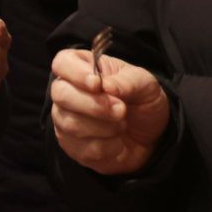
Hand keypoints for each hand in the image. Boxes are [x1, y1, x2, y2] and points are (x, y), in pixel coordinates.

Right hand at [49, 45, 169, 175]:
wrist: (151, 136)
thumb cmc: (142, 101)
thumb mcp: (145, 85)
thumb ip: (128, 82)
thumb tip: (106, 86)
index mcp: (82, 67)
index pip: (62, 62)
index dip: (75, 73)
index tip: (96, 84)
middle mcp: (67, 92)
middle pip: (60, 94)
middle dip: (93, 105)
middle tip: (121, 109)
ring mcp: (65, 120)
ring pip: (70, 124)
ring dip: (104, 127)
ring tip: (122, 123)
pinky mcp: (71, 146)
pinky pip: (82, 148)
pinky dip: (107, 146)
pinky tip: (117, 140)